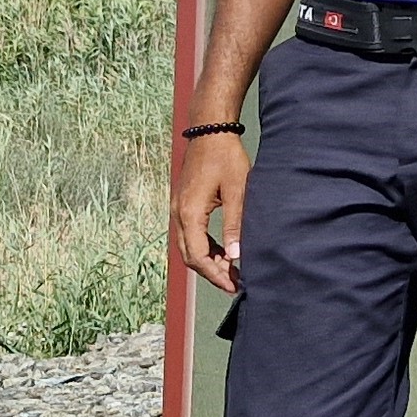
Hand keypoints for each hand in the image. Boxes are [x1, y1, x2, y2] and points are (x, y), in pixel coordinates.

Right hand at [172, 129, 247, 292]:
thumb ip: (235, 225)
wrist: (210, 131)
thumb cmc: (226, 158)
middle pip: (191, 256)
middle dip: (212, 272)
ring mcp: (179, 209)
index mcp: (190, 213)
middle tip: (235, 282)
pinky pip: (191, 234)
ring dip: (209, 260)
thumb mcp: (237, 191)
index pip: (199, 257)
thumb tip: (236, 256)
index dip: (216, 275)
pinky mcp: (184, 204)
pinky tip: (223, 251)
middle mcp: (179, 214)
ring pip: (189, 246)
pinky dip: (206, 247)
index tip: (234, 285)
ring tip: (231, 269)